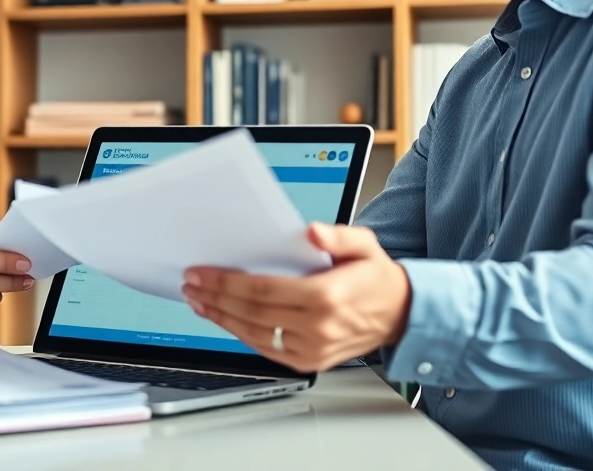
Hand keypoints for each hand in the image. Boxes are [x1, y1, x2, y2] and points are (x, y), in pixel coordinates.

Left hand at [182, 223, 410, 372]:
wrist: (400, 314)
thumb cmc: (376, 278)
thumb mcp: (364, 245)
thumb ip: (338, 235)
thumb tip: (313, 232)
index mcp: (326, 297)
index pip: (262, 290)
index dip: (226, 282)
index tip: (202, 273)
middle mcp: (317, 327)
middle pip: (252, 312)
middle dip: (216, 297)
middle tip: (192, 285)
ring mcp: (313, 348)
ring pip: (254, 334)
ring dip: (221, 318)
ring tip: (199, 302)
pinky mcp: (310, 361)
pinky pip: (266, 348)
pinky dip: (241, 334)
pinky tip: (225, 320)